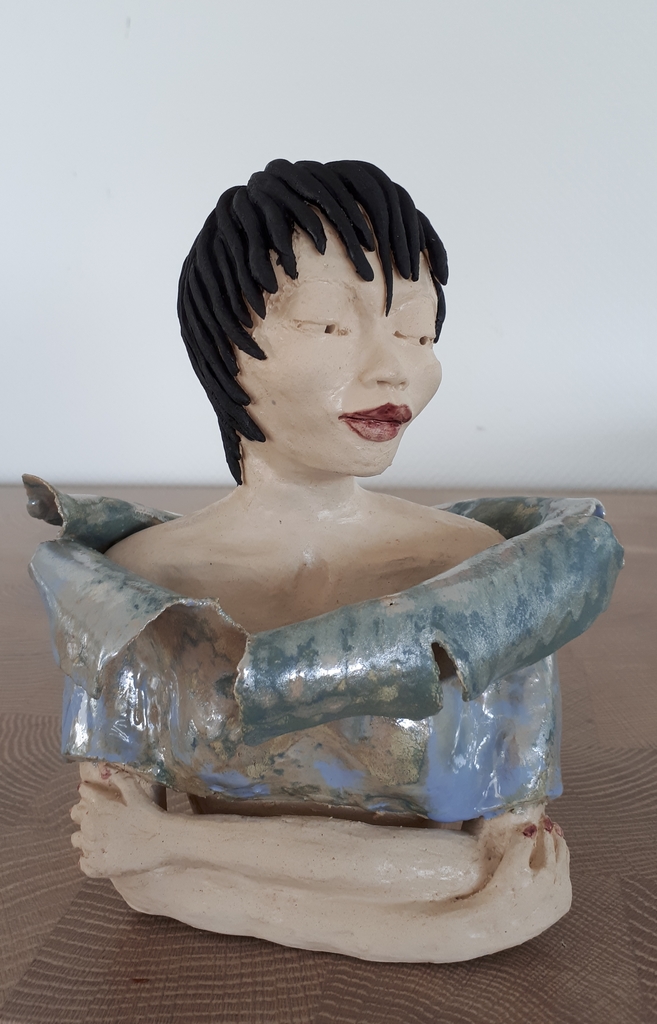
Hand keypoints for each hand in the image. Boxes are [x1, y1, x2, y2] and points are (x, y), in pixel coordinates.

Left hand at [70, 762, 168, 877]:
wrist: (162, 841)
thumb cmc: (150, 814)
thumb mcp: (136, 790)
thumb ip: (118, 778)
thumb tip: (103, 766)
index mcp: (98, 805)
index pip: (83, 793)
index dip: (90, 794)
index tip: (99, 799)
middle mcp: (90, 826)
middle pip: (76, 816)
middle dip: (87, 816)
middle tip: (104, 822)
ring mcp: (92, 847)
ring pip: (78, 841)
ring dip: (87, 838)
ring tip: (104, 840)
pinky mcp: (96, 867)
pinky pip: (83, 863)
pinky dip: (90, 860)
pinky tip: (104, 856)